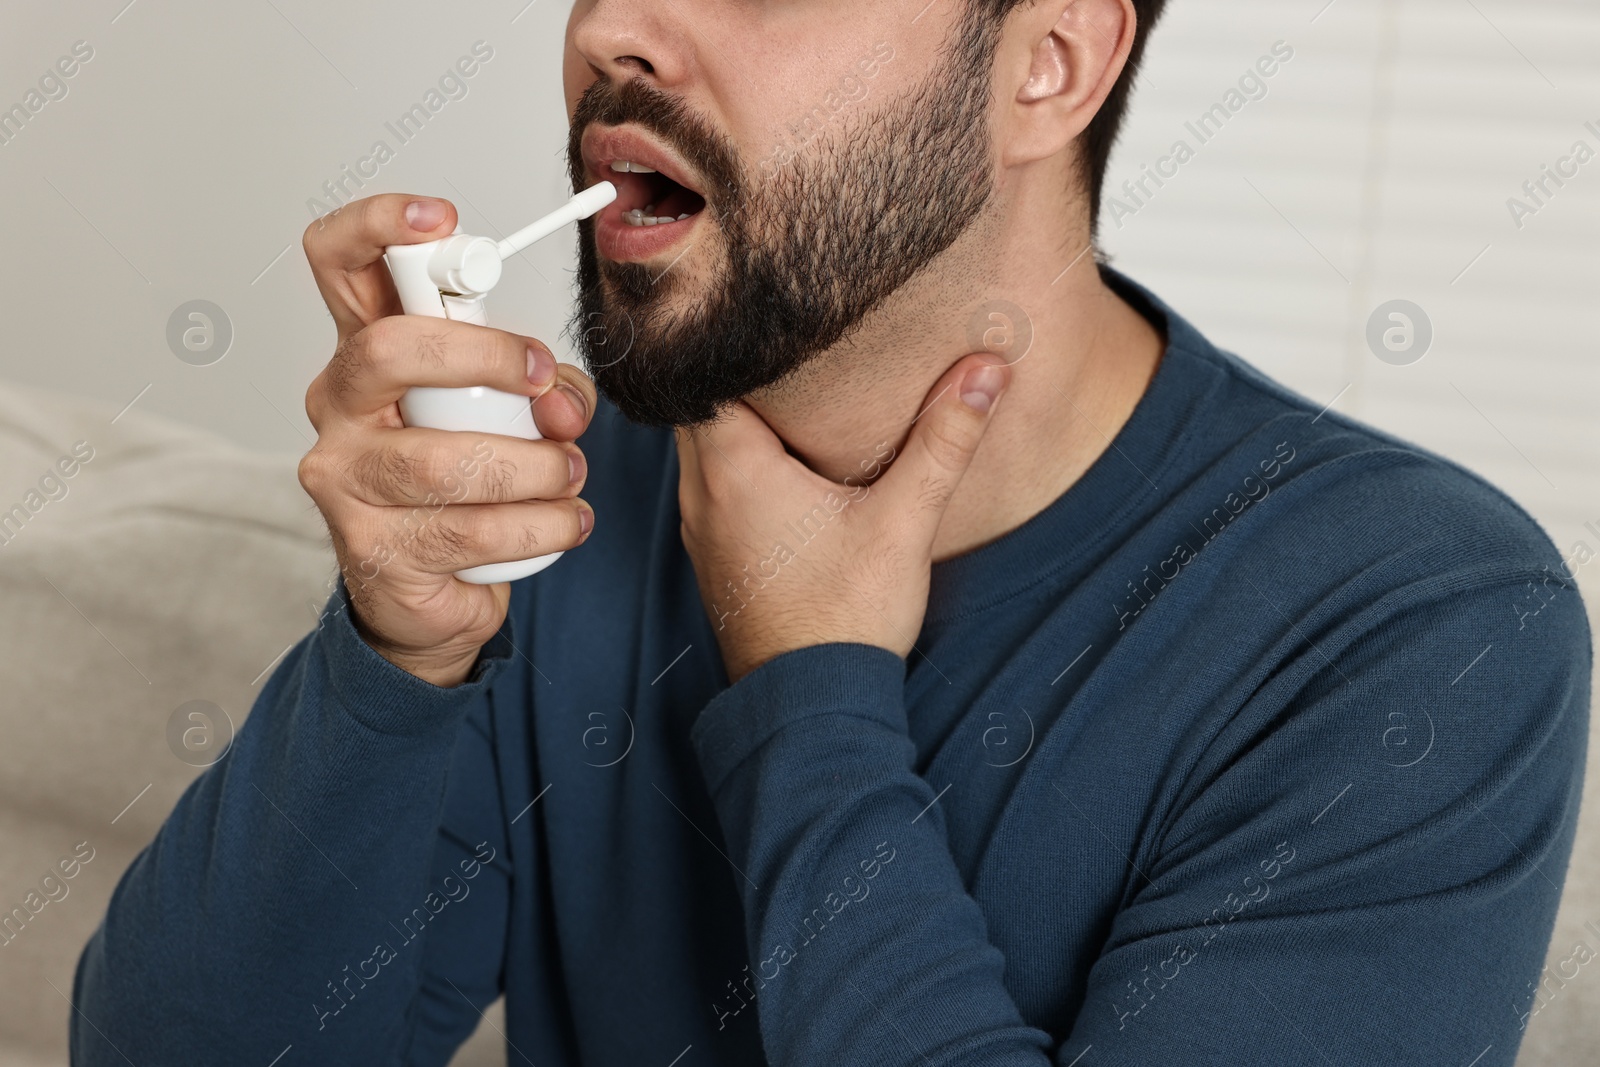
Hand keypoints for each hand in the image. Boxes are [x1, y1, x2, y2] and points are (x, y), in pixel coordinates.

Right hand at [298, 194, 597, 686]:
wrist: (430, 591)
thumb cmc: (468, 480)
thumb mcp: (512, 407)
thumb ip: (545, 385)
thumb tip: (561, 399)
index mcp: (368, 351)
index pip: (339, 262)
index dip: (377, 225)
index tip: (443, 219)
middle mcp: (338, 406)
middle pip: (390, 349)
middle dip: (487, 356)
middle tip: (546, 382)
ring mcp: (345, 480)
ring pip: (445, 460)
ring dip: (533, 467)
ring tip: (570, 473)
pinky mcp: (373, 550)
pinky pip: (471, 531)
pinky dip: (541, 526)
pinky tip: (565, 521)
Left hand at [676, 354, 1009, 682]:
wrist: (811, 705)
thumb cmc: (843, 620)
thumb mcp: (903, 521)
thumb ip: (942, 440)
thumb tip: (985, 372)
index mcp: (733, 469)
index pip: (704, 371)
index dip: (734, 337)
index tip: (774, 314)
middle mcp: (700, 493)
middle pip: (700, 402)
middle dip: (740, 372)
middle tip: (792, 344)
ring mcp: (700, 526)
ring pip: (702, 446)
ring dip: (738, 419)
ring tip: (791, 391)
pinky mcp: (715, 554)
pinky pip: (712, 484)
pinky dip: (738, 462)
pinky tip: (786, 461)